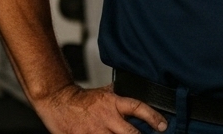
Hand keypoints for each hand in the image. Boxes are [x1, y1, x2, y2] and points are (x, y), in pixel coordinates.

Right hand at [35, 83, 167, 133]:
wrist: (59, 102)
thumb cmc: (83, 100)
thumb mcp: (106, 92)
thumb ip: (121, 97)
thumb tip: (140, 95)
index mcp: (113, 103)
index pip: (138, 108)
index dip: (153, 117)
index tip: (163, 126)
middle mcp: (107, 118)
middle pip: (131, 133)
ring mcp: (96, 132)